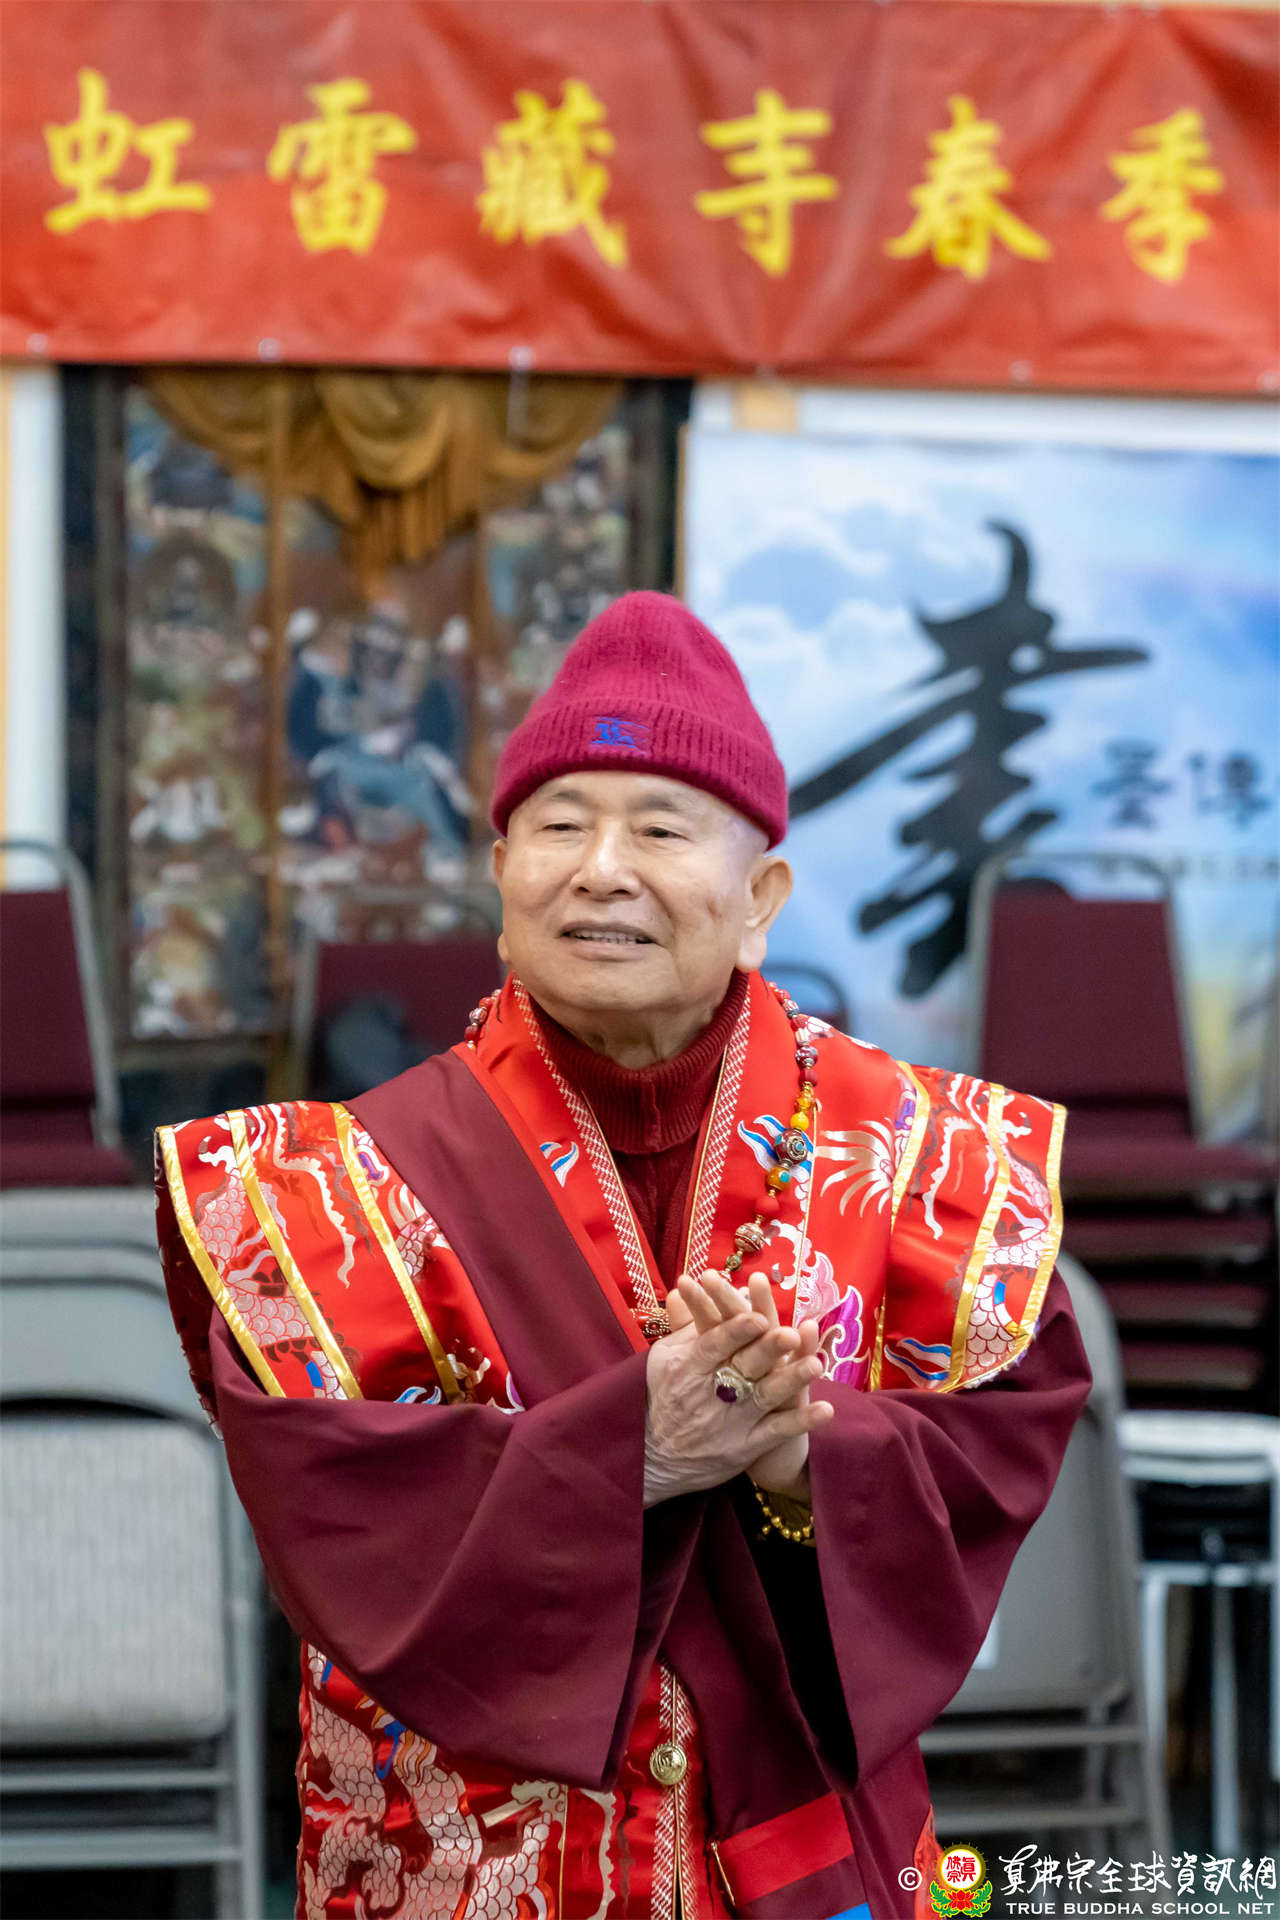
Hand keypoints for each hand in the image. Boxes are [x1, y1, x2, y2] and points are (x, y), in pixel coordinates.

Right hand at [643, 1271, 831, 1507]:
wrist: (655, 1458)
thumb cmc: (663, 1396)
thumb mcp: (663, 1359)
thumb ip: (682, 1326)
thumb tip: (686, 1289)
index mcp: (689, 1366)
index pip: (714, 1344)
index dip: (735, 1331)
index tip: (756, 1315)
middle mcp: (712, 1392)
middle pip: (744, 1366)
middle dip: (768, 1350)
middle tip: (791, 1334)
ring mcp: (732, 1421)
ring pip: (766, 1397)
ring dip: (792, 1380)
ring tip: (817, 1364)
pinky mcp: (746, 1445)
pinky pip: (777, 1432)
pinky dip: (801, 1422)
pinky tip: (826, 1409)